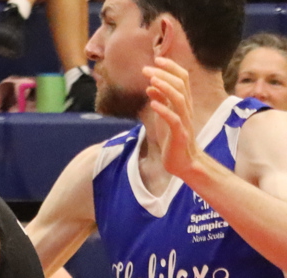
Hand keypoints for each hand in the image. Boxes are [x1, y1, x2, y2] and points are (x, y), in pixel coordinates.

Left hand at [146, 57, 206, 183]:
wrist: (183, 162)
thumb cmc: (173, 138)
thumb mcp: (164, 117)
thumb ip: (160, 101)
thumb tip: (150, 86)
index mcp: (183, 103)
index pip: (181, 79)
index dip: (170, 68)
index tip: (156, 59)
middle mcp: (186, 109)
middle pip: (180, 85)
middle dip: (164, 74)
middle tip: (146, 69)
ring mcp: (184, 121)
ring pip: (179, 99)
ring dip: (164, 88)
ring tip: (150, 80)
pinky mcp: (180, 134)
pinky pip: (174, 119)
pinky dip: (163, 110)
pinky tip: (152, 103)